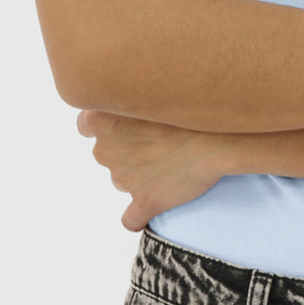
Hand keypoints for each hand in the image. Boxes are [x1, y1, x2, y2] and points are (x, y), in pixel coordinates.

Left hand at [75, 109, 236, 231]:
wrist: (217, 135)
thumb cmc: (186, 105)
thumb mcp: (148, 86)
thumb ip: (128, 94)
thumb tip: (127, 99)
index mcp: (99, 119)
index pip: (85, 125)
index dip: (109, 124)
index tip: (130, 122)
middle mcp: (104, 150)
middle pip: (107, 153)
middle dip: (127, 149)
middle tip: (158, 138)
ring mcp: (122, 178)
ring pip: (123, 178)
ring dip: (140, 172)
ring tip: (171, 159)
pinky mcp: (144, 201)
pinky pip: (131, 218)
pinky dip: (139, 215)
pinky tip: (153, 205)